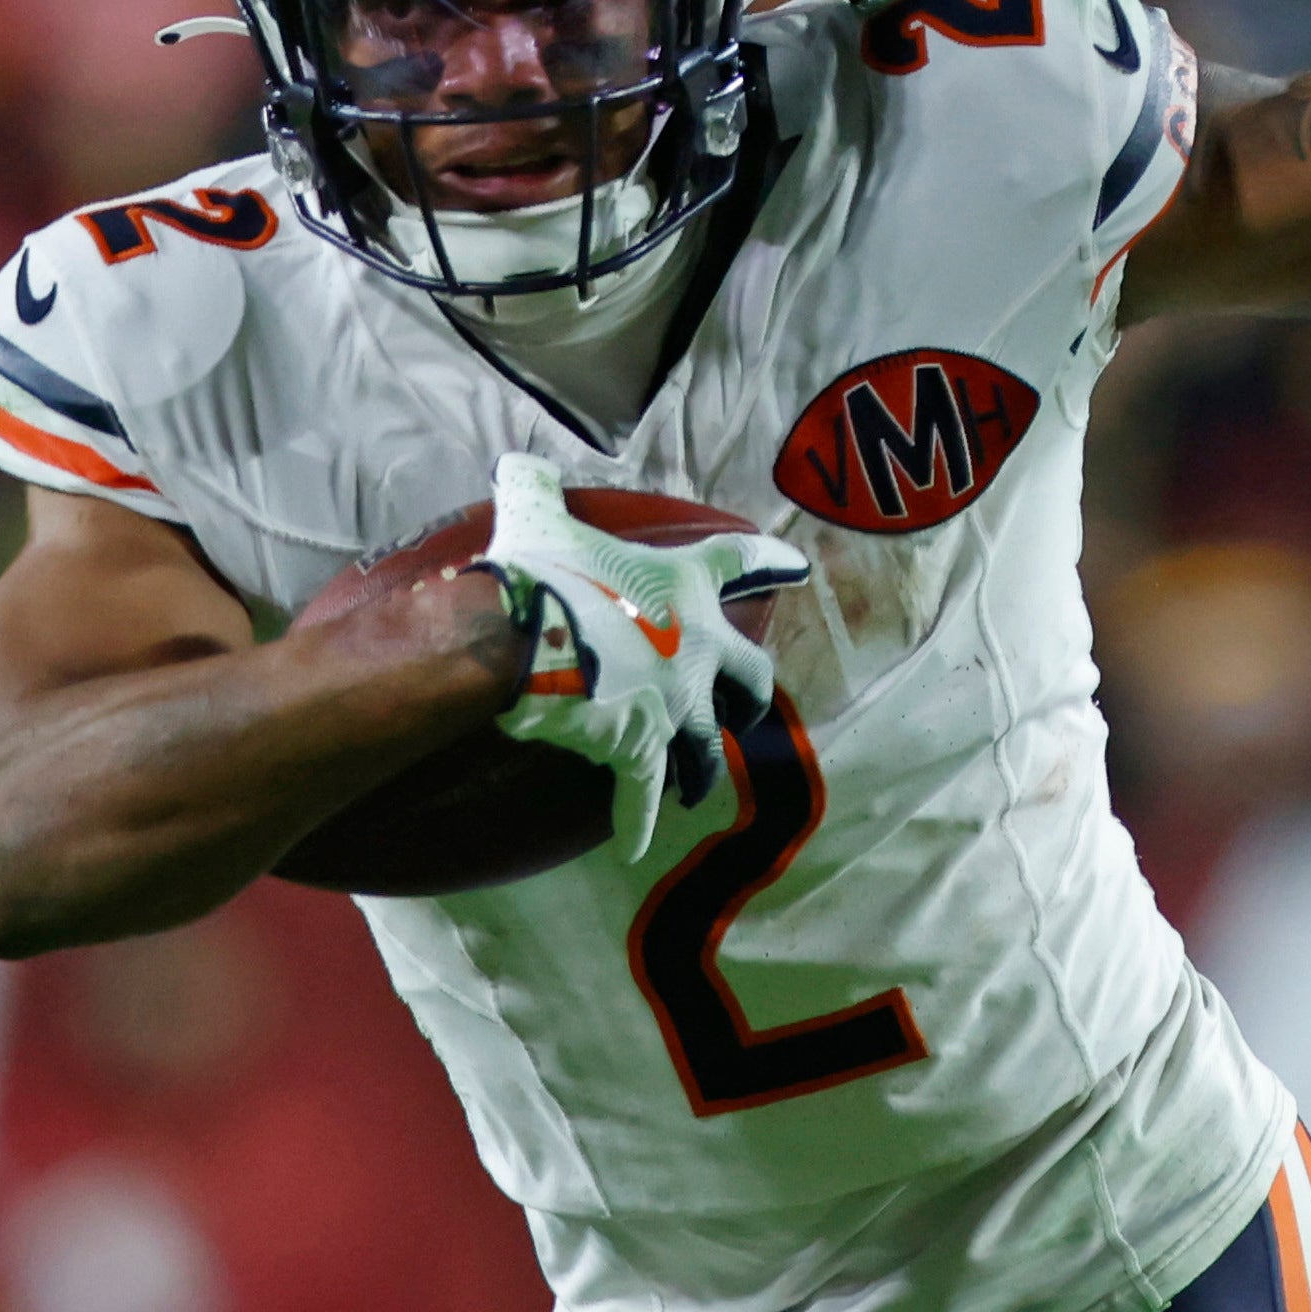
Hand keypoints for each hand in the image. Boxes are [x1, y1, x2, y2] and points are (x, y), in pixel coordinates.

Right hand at [470, 458, 812, 866]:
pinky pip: (643, 798)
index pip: (735, 562)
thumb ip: (535, 484)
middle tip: (746, 705)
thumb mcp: (534, 513)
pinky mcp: (640, 752)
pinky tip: (636, 848)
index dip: (765, 560)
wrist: (520, 640)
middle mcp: (695, 648)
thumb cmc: (537, 571)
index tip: (794, 565)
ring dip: (704, 764)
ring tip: (696, 781)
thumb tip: (516, 463)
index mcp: (681, 585)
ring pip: (709, 747)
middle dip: (749, 693)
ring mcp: (674, 706)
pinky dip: (637, 824)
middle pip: (749, 676)